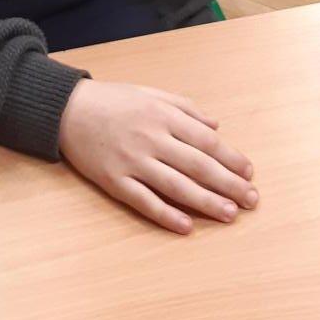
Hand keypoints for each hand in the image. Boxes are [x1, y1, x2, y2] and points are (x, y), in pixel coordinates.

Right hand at [58, 79, 257, 234]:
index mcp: (162, 115)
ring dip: (206, 203)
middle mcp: (151, 138)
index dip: (230, 157)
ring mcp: (132, 161)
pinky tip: (187, 227)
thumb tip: (216, 124)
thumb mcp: (151, 93)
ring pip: (177, 187)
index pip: (205, 140)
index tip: (249, 172)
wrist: (67, 110)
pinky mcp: (115, 181)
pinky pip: (145, 202)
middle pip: (197, 166)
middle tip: (252, 200)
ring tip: (230, 215)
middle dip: (228, 184)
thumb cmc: (113, 100)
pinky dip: (167, 215)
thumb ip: (185, 107)